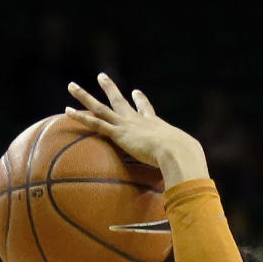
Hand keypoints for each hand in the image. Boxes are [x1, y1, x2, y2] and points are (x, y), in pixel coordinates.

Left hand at [66, 74, 207, 181]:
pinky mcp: (120, 133)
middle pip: (121, 101)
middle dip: (111, 89)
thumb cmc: (185, 160)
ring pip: (101, 107)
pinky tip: (67, 110)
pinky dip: (81, 117)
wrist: (178, 152)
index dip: (142, 101)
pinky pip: (95, 123)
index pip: (146, 110)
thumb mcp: (185, 163)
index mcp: (155, 125)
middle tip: (102, 77)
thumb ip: (185, 170)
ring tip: (72, 86)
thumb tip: (194, 184)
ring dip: (85, 96)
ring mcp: (127, 125)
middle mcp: (139, 120)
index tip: (137, 92)